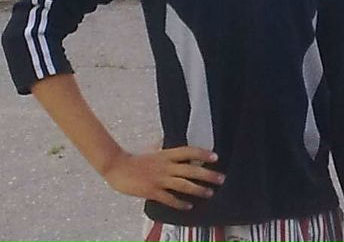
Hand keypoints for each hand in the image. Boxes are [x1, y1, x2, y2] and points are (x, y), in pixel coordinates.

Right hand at [103, 145, 225, 209]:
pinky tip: (189, 206)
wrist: (117, 167)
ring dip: (198, 189)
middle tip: (221, 178)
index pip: (188, 152)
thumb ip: (162, 148)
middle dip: (207, 175)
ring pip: (183, 185)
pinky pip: (169, 198)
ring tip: (210, 193)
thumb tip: (166, 142)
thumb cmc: (135, 159)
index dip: (202, 154)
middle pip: (190, 170)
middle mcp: (165, 166)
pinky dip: (180, 203)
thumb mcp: (152, 150)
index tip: (215, 157)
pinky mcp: (152, 191)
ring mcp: (159, 179)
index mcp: (166, 154)